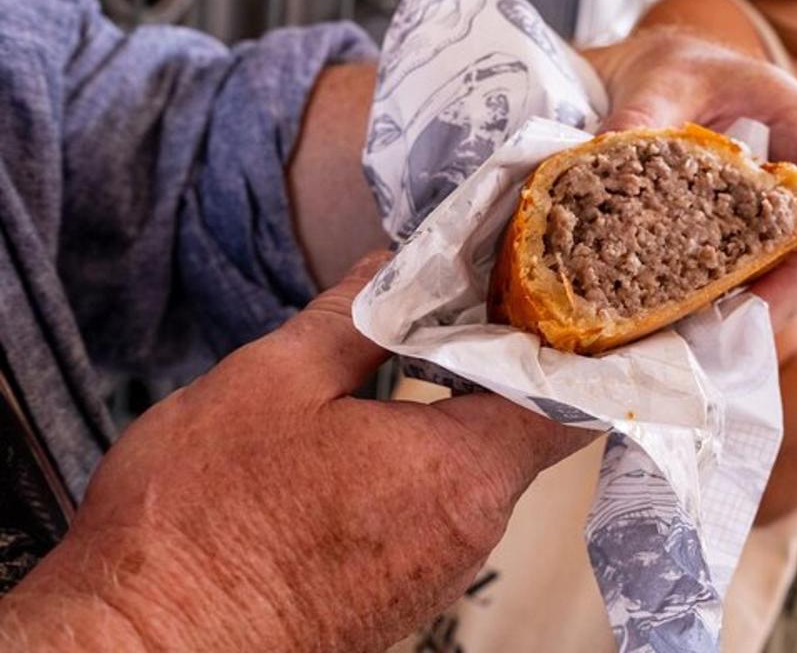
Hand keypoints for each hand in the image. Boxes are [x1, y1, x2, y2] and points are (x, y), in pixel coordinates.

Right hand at [0, 254, 594, 652]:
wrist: (142, 649)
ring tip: (428, 348)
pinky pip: (438, 510)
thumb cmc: (202, 518)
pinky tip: (384, 426)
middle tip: (473, 300)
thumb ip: (355, 314)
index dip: (565, 342)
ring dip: (462, 410)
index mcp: (461, 472)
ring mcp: (435, 570)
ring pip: (479, 471)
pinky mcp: (396, 592)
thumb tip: (398, 266)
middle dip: (506, 362)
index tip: (542, 293)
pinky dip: (427, 460)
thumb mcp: (274, 379)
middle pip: (526, 432)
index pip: (568, 403)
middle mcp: (468, 530)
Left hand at [582, 28, 796, 323]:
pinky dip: (701, 301)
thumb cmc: (669, 68)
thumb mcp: (658, 77)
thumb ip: (643, 112)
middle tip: (745, 319)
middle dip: (792, 290)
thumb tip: (612, 147)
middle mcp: (787, 184)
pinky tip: (666, 312)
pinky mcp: (717, 246)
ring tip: (687, 313)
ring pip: (766, 277)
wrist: (637, 81)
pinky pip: (722, 282)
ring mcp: (754, 223)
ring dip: (736, 301)